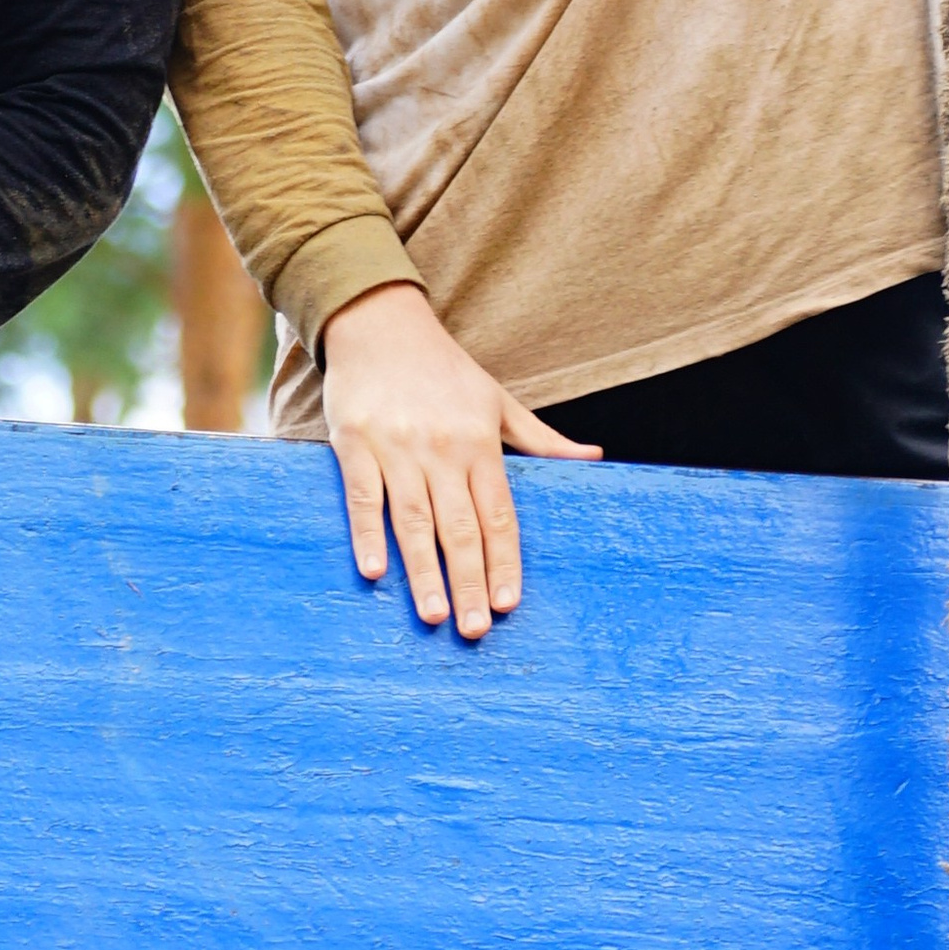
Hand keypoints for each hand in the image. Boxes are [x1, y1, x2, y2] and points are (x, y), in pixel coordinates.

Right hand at [316, 280, 597, 640]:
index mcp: (480, 442)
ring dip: (422, 571)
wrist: (378, 321)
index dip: (504, 560)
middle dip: (469, 581)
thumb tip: (594, 458)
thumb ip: (541, 439)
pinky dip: (367, 533)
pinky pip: (362, 496)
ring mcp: (396, 447)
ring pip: (413, 520)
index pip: (498, 514)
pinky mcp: (354, 442)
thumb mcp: (498, 399)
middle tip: (475, 629)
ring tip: (432, 615)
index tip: (509, 602)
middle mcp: (441, 449)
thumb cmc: (442, 367)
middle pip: (459, 527)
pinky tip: (373, 570)